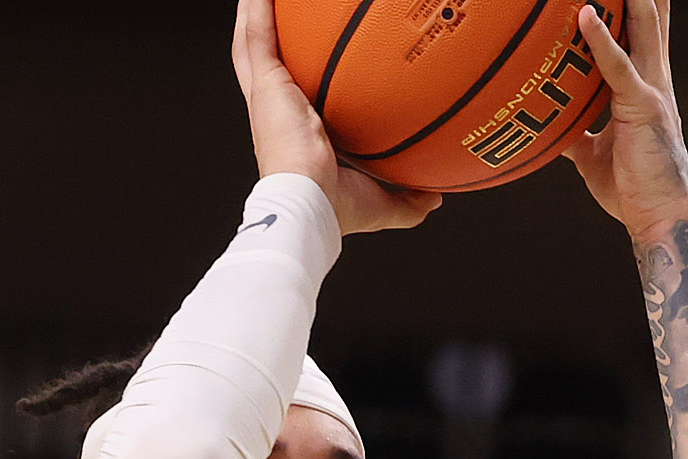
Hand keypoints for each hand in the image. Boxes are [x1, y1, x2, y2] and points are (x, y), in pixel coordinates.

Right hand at [232, 0, 440, 236]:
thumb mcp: (379, 201)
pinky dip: (258, 9)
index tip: (309, 60)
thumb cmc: (333, 210)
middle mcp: (276, 111)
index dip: (297, 75)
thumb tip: (433, 195)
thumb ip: (406, 198)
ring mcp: (267, 96)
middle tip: (280, 12)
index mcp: (296, 133)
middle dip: (271, 34)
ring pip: (254, 43)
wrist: (310, 206)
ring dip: (257, 14)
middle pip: (269, 61)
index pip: (295, 94)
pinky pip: (258, 36)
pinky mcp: (265, 85)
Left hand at [565, 0, 687, 242]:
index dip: (632, 1)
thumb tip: (550, 125)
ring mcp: (651, 89)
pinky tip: (584, 16)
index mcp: (645, 85)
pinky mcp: (643, 107)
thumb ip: (576, 132)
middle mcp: (654, 78)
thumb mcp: (594, 156)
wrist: (659, 221)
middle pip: (650, 15)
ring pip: (641, 26)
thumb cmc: (632, 190)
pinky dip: (601, 40)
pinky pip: (618, 67)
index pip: (641, 30)